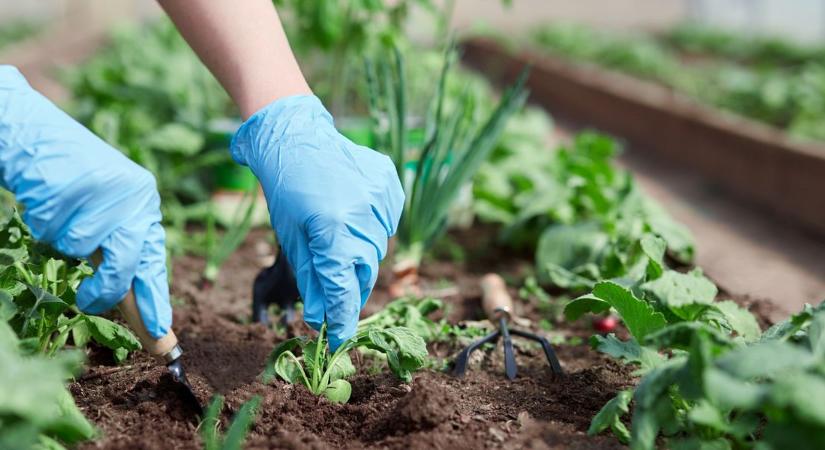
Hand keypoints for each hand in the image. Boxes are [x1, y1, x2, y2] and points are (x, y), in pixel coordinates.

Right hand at [0, 66, 170, 338]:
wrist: (34, 135)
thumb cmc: (70, 184)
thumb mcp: (105, 215)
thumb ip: (119, 253)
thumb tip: (135, 306)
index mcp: (145, 205)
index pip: (153, 261)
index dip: (155, 300)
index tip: (162, 336)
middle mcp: (135, 195)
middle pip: (126, 263)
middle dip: (105, 289)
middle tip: (89, 301)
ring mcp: (106, 189)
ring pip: (80, 247)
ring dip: (62, 241)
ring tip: (60, 213)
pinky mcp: (75, 183)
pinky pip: (54, 229)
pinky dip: (44, 223)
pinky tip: (46, 198)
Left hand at [232, 95, 403, 349]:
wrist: (296, 136)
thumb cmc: (286, 190)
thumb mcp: (292, 238)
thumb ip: (311, 278)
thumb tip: (321, 317)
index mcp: (331, 229)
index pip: (343, 288)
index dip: (342, 318)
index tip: (339, 338)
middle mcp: (361, 214)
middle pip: (365, 271)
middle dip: (350, 287)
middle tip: (337, 292)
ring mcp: (380, 197)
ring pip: (378, 248)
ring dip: (361, 254)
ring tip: (339, 236)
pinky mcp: (389, 183)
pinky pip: (387, 221)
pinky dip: (373, 227)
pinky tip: (353, 213)